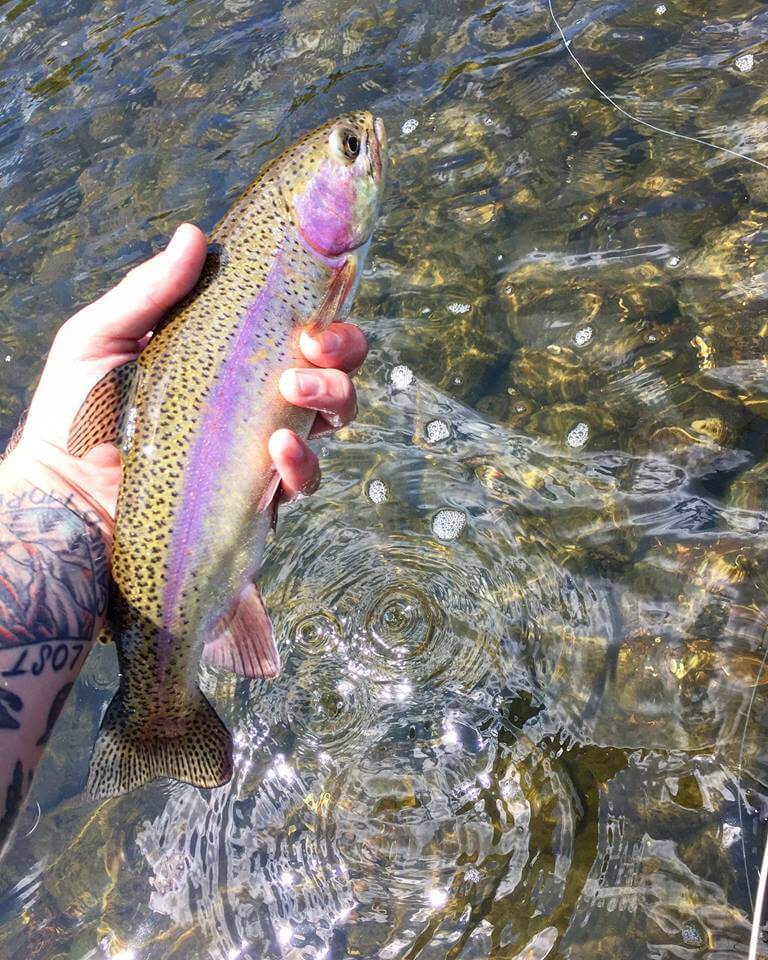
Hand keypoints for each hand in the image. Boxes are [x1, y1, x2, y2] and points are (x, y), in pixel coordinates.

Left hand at [0, 223, 367, 540]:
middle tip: (313, 348)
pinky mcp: (258, 492)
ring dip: (333, 397)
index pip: (295, 324)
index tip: (313, 307)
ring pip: (333, 418)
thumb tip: (194, 235)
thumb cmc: (77, 411)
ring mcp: (261, 445)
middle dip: (343, 350)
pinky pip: (305, 478)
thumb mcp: (102, 337)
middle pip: (332, 366)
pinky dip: (304, 462)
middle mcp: (256, 397)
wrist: (65, 490)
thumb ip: (147, 291)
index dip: (322, 311)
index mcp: (230, 353)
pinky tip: (278, 447)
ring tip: (295, 392)